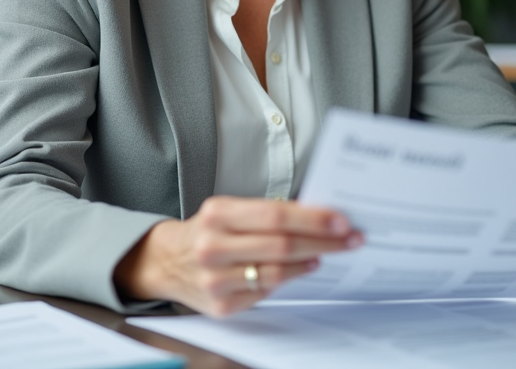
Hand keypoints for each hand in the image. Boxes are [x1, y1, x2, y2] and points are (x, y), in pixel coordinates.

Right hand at [113, 196, 361, 315]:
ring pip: (277, 272)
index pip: (275, 215)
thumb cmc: (207, 230)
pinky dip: (289, 278)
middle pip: (281, 244)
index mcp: (217, 214)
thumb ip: (265, 213)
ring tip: (329, 253)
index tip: (341, 220)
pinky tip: (303, 268)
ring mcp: (215, 279)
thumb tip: (318, 215)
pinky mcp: (221, 305)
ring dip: (310, 262)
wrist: (165, 261)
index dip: (313, 219)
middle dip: (323, 242)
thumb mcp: (227, 210)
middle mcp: (213, 246)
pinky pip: (266, 292)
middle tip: (350, 238)